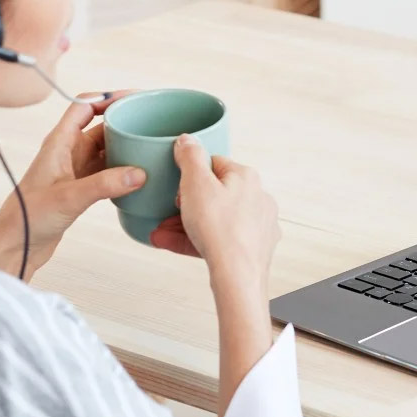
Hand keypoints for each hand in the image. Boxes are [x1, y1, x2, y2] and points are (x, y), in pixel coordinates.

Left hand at [0, 92, 145, 280]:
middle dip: (124, 121)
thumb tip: (139, 173)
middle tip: (151, 122)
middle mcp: (67, 151)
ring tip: (150, 146)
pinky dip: (122, 170)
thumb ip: (103, 184)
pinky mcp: (79, 188)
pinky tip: (138, 176)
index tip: (135, 98)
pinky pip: (106, 171)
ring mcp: (74, 170)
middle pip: (100, 125)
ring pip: (105, 149)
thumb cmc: (28, 217)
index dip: (109, 97)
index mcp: (59, 142)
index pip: (85, 105)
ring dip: (125, 147)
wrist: (15, 245)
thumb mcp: (68, 197)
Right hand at [151, 134, 280, 416]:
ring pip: (213, 220)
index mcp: (246, 177)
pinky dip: (196, 241)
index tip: (175, 185)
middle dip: (183, 204)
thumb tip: (187, 139)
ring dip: (184, 225)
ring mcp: (256, 225)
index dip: (189, 175)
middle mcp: (257, 198)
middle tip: (164, 212)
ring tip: (159, 234)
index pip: (213, 164)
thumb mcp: (195, 184)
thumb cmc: (220, 231)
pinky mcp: (252, 248)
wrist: (237, 276)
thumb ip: (189, 156)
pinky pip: (219, 240)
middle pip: (212, 194)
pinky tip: (173, 245)